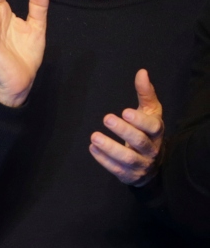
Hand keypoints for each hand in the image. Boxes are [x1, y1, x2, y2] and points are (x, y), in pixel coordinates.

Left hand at [89, 69, 163, 185]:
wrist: (151, 163)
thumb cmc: (147, 131)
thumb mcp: (149, 112)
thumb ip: (145, 93)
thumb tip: (142, 72)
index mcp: (156, 132)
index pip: (153, 127)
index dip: (140, 120)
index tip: (125, 111)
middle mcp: (151, 149)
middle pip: (140, 142)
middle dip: (123, 131)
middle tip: (106, 118)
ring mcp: (141, 164)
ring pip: (128, 158)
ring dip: (110, 148)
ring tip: (94, 136)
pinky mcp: (129, 175)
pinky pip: (116, 169)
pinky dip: (103, 159)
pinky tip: (92, 148)